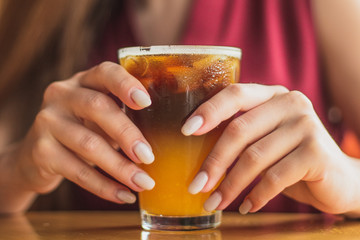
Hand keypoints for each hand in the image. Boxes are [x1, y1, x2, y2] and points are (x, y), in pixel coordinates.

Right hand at [16, 62, 154, 203]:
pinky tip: (125, 195)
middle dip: (128, 134)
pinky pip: (78, 171)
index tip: (146, 102)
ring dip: (120, 167)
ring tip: (144, 183)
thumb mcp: (99, 116)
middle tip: (149, 157)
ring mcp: (47, 121)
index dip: (125, 85)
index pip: (105, 73)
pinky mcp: (40, 151)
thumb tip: (162, 137)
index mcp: (83, 81)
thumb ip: (122, 116)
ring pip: (89, 144)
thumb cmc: (82, 130)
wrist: (37, 155)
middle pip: (98, 108)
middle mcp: (61, 95)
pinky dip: (105, 187)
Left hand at [184, 83, 359, 215]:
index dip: (208, 111)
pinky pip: (275, 177)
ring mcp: (306, 125)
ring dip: (230, 185)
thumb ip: (239, 137)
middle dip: (214, 162)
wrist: (336, 178)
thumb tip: (194, 157)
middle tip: (196, 186)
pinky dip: (256, 195)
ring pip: (255, 157)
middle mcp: (289, 103)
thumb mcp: (263, 140)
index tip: (185, 131)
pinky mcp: (316, 152)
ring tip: (215, 202)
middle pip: (239, 130)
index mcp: (271, 95)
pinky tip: (246, 206)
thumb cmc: (288, 157)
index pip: (235, 94)